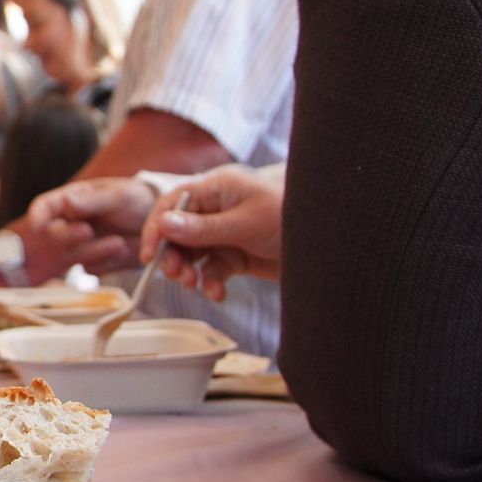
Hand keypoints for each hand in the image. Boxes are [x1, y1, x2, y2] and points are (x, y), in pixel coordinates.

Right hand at [27, 177, 158, 275]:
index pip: (44, 207)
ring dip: (95, 251)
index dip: (37, 216)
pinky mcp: (95, 262)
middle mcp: (71, 223)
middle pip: (54, 234)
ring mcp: (81, 245)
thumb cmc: (137, 200)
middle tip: (88, 232)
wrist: (162, 225)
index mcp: (72, 200)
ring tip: (119, 242)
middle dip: (69, 235)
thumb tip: (67, 203)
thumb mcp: (119, 195)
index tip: (38, 227)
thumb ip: (93, 200)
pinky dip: (108, 262)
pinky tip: (123, 250)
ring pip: (72, 255)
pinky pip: (92, 269)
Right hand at [141, 165, 284, 300]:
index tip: (149, 254)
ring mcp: (225, 232)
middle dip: (173, 255)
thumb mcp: (245, 224)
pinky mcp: (235, 254)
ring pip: (192, 253)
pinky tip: (217, 293)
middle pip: (178, 231)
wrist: (332, 247)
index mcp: (217, 189)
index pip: (173, 203)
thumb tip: (164, 224)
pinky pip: (211, 269)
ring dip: (189, 271)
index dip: (156, 227)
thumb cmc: (293, 219)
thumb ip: (203, 228)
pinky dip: (210, 282)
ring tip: (194, 285)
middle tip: (176, 275)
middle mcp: (217, 209)